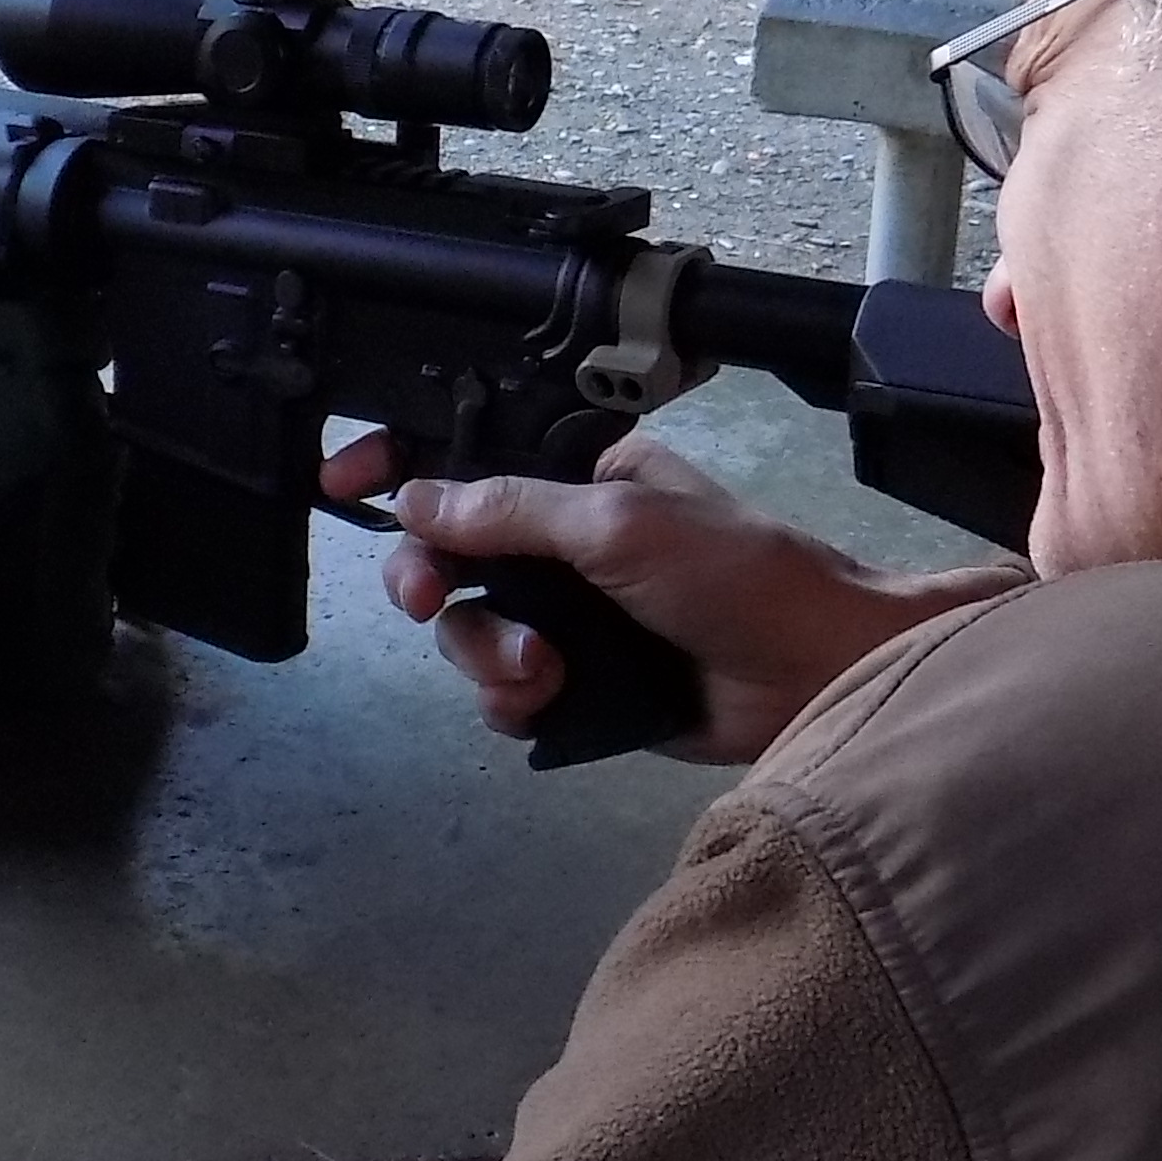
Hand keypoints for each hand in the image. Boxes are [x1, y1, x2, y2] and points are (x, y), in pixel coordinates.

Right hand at [327, 427, 1024, 763]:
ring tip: (543, 671)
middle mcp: (567, 544)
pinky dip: (515, 701)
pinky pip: (504, 692)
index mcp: (582, 478)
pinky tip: (551, 700)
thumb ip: (512, 510)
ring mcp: (572, 617)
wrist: (817, 678)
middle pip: (449, 554)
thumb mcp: (620, 523)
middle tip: (432, 600)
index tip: (344, 479)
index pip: (471, 459)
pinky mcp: (582, 685)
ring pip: (471, 631)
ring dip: (489, 654)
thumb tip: (417, 498)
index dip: (403, 466)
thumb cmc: (739, 577)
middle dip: (433, 581)